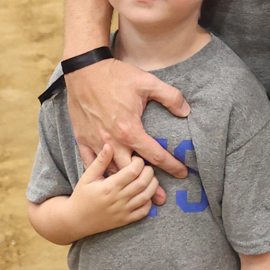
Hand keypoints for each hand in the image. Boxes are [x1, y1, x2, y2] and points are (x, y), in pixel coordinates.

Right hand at [65, 58, 189, 201]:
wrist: (83, 71)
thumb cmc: (115, 76)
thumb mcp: (147, 82)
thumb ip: (170, 96)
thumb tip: (186, 110)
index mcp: (129, 129)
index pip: (154, 154)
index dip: (171, 165)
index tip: (182, 173)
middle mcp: (112, 141)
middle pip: (133, 172)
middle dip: (149, 186)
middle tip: (162, 199)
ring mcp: (96, 142)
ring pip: (112, 172)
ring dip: (125, 186)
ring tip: (137, 198)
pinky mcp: (82, 140)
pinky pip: (91, 165)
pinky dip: (101, 175)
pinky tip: (109, 184)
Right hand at [71, 141, 158, 233]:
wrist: (76, 221)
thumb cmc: (81, 196)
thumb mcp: (87, 177)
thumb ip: (100, 161)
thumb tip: (109, 145)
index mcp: (109, 187)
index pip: (132, 171)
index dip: (139, 162)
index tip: (136, 159)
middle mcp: (118, 199)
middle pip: (143, 182)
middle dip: (148, 171)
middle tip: (145, 166)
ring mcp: (123, 211)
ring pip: (147, 196)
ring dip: (153, 185)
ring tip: (148, 177)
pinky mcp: (126, 221)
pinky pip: (144, 211)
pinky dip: (149, 201)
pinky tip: (145, 193)